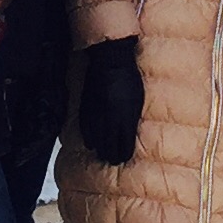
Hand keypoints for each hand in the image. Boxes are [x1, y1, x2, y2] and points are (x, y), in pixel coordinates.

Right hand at [77, 41, 144, 167]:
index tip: (124, 157)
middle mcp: (110, 120)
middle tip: (113, 160)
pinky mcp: (85, 110)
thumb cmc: (129, 78)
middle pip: (109, 147)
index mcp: (126, 118)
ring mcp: (96, 116)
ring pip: (97, 141)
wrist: (110, 62)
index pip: (124, 145)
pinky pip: (85, 130)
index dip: (124, 154)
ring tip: (103, 155)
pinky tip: (91, 144)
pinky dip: (89, 139)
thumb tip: (130, 134)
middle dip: (112, 156)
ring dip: (100, 150)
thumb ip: (132, 119)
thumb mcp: (137, 100)